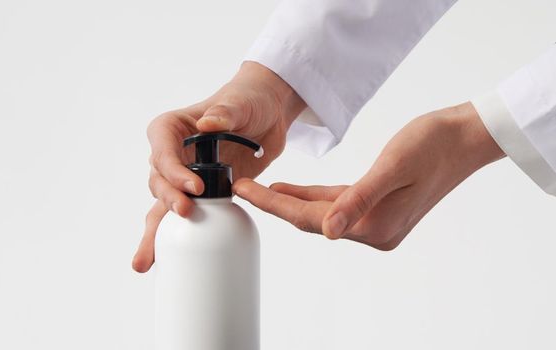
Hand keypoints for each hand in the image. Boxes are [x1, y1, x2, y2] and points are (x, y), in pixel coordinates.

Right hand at [132, 62, 305, 271]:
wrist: (264, 114)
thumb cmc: (247, 100)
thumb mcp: (239, 103)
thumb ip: (225, 112)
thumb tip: (207, 125)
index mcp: (170, 128)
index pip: (163, 151)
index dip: (174, 172)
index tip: (197, 187)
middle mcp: (169, 154)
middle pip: (159, 181)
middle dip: (168, 201)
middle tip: (186, 213)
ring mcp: (181, 176)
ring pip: (161, 206)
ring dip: (155, 232)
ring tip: (147, 261)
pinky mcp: (198, 194)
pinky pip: (180, 216)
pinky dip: (171, 238)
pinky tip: (162, 261)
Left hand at [234, 102, 505, 249]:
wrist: (467, 137)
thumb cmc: (432, 145)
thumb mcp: (391, 167)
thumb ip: (357, 199)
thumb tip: (329, 232)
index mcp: (375, 225)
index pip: (309, 218)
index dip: (273, 204)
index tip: (243, 191)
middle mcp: (374, 230)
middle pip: (310, 219)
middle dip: (275, 203)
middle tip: (241, 188)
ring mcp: (377, 221)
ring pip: (321, 212)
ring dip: (291, 200)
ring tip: (258, 189)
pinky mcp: (378, 207)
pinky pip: (336, 205)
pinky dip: (312, 197)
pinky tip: (293, 188)